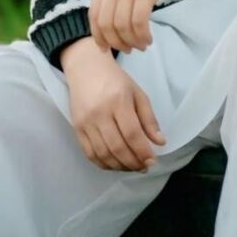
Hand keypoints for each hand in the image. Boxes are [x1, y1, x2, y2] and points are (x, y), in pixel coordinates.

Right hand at [64, 40, 166, 171]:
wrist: (86, 68)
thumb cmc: (115, 80)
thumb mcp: (137, 93)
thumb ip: (149, 118)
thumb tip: (159, 142)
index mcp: (118, 100)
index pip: (132, 133)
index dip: (143, 151)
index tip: (152, 161)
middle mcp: (100, 112)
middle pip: (117, 147)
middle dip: (133, 162)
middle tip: (144, 167)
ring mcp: (86, 122)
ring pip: (103, 154)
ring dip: (120, 166)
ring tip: (132, 167)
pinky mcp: (76, 129)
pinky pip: (90, 154)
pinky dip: (104, 164)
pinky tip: (115, 164)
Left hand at [89, 0, 192, 53]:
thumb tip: (111, 24)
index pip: (94, 15)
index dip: (98, 36)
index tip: (106, 49)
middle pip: (106, 24)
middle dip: (116, 43)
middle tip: (129, 50)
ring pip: (122, 26)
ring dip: (132, 41)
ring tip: (142, 45)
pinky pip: (139, 22)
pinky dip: (142, 36)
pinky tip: (149, 38)